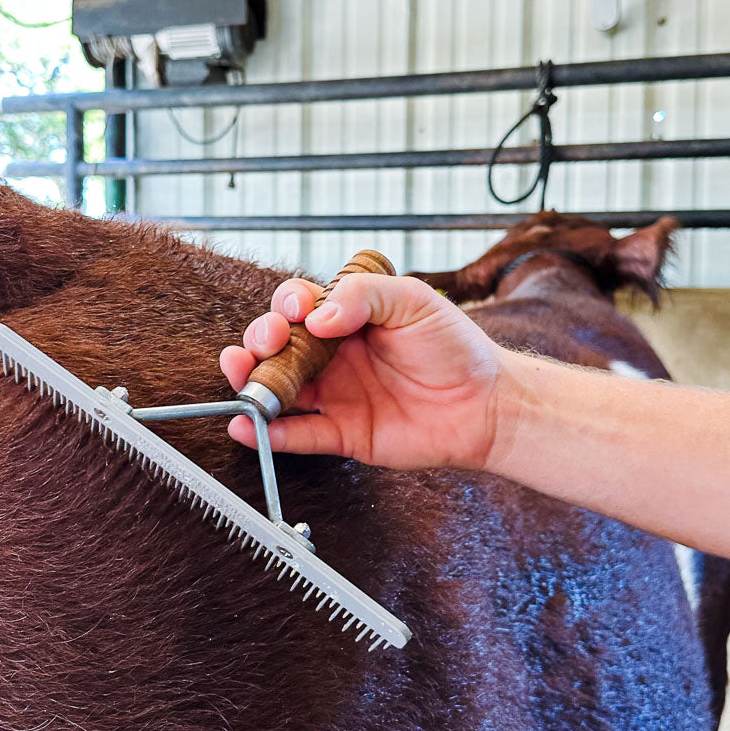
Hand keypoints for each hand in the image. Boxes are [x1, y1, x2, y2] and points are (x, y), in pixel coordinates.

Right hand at [219, 273, 503, 470]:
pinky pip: (299, 435)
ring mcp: (335, 395)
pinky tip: (248, 427)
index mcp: (348, 318)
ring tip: (242, 376)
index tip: (296, 309)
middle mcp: (333, 356)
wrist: (487, 404)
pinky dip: (269, 434)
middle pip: (277, 346)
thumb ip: (363, 295)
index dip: (287, 304)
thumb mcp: (412, 300)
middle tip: (268, 340)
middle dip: (260, 338)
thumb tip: (316, 315)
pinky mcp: (343, 434)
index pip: (299, 305)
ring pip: (278, 389)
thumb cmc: (455, 348)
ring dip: (251, 382)